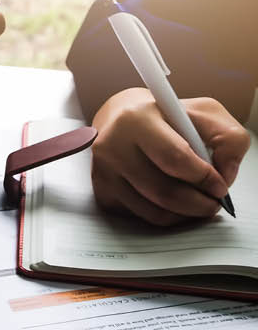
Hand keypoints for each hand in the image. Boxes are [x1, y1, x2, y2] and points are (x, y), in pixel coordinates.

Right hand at [90, 88, 249, 224]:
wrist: (120, 118)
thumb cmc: (165, 116)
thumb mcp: (204, 113)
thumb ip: (228, 138)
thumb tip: (224, 175)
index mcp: (137, 119)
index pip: (174, 158)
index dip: (204, 178)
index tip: (220, 186)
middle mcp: (113, 144)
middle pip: (164, 191)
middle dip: (199, 204)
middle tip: (213, 203)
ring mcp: (104, 170)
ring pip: (153, 210)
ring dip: (185, 214)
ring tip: (198, 203)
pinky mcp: (102, 190)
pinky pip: (141, 216)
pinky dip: (165, 216)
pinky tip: (174, 203)